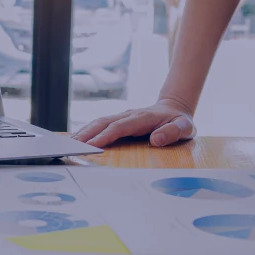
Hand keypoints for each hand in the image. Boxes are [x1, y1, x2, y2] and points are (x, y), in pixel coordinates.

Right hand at [72, 97, 196, 147]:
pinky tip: (77, 138)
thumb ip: (172, 132)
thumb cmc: (179, 121)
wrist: (174, 108)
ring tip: (70, 143)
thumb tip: (156, 139)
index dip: (105, 136)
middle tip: (73, 146)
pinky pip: (101, 124)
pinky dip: (88, 130)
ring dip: (84, 131)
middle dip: (88, 134)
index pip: (120, 127)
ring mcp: (122, 116)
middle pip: (104, 122)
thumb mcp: (184, 127)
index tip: (92, 146)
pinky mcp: (118, 120)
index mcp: (143, 118)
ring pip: (99, 122)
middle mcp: (129, 115)